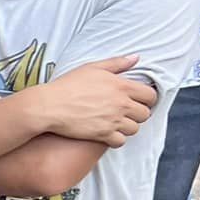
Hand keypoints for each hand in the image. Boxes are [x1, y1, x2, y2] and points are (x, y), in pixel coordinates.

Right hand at [33, 56, 154, 145]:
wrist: (48, 106)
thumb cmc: (67, 85)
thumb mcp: (92, 68)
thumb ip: (117, 63)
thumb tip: (136, 58)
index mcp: (122, 85)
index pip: (150, 95)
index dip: (148, 99)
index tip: (140, 101)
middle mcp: (121, 104)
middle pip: (145, 114)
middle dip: (138, 114)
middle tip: (126, 113)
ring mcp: (113, 120)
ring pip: (135, 129)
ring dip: (128, 127)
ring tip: (117, 124)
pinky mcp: (102, 134)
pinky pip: (121, 141)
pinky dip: (117, 139)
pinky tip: (109, 134)